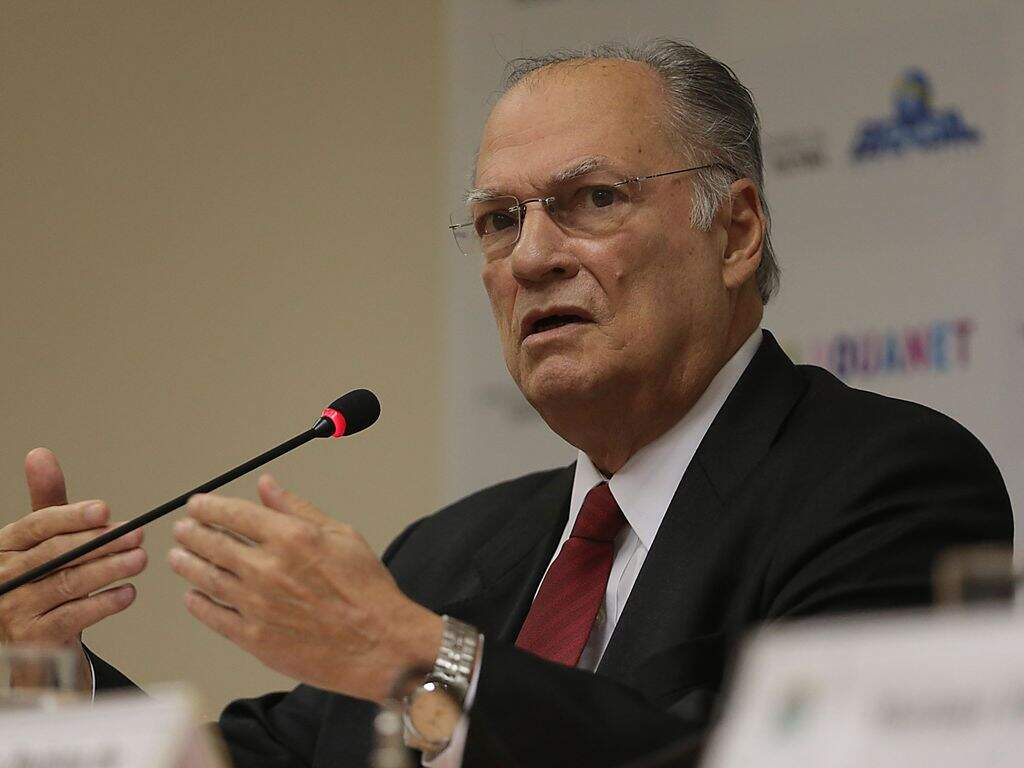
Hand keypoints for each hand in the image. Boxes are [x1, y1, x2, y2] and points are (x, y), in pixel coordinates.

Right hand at [0, 449, 146, 690]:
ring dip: (110, 569)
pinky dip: (104, 603)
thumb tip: (39, 454)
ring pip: (68, 583)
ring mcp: (13, 610)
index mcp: (2, 547)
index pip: (37, 525)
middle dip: (102, 542)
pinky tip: (128, 592)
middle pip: (56, 553)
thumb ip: (48, 502)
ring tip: (140, 559)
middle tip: (138, 534)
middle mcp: (3, 577)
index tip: (105, 511)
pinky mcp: (33, 638)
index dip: (71, 516)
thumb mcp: (42, 540)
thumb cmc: (41, 581)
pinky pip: (74, 616)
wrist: (32, 642)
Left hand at [168, 474, 441, 702]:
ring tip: (178, 556)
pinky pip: (214, 616)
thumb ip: (298, 509)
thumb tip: (267, 486)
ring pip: (207, 578)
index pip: (234, 514)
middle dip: (192, 532)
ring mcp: (258, 605)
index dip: (209, 506)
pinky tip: (192, 596)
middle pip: (213, 544)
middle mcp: (268, 569)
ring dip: (187, 564)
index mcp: (291, 538)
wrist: (380, 644)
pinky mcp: (255, 638)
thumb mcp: (341, 536)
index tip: (198, 504)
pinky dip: (198, 604)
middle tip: (182, 529)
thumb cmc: (368, 591)